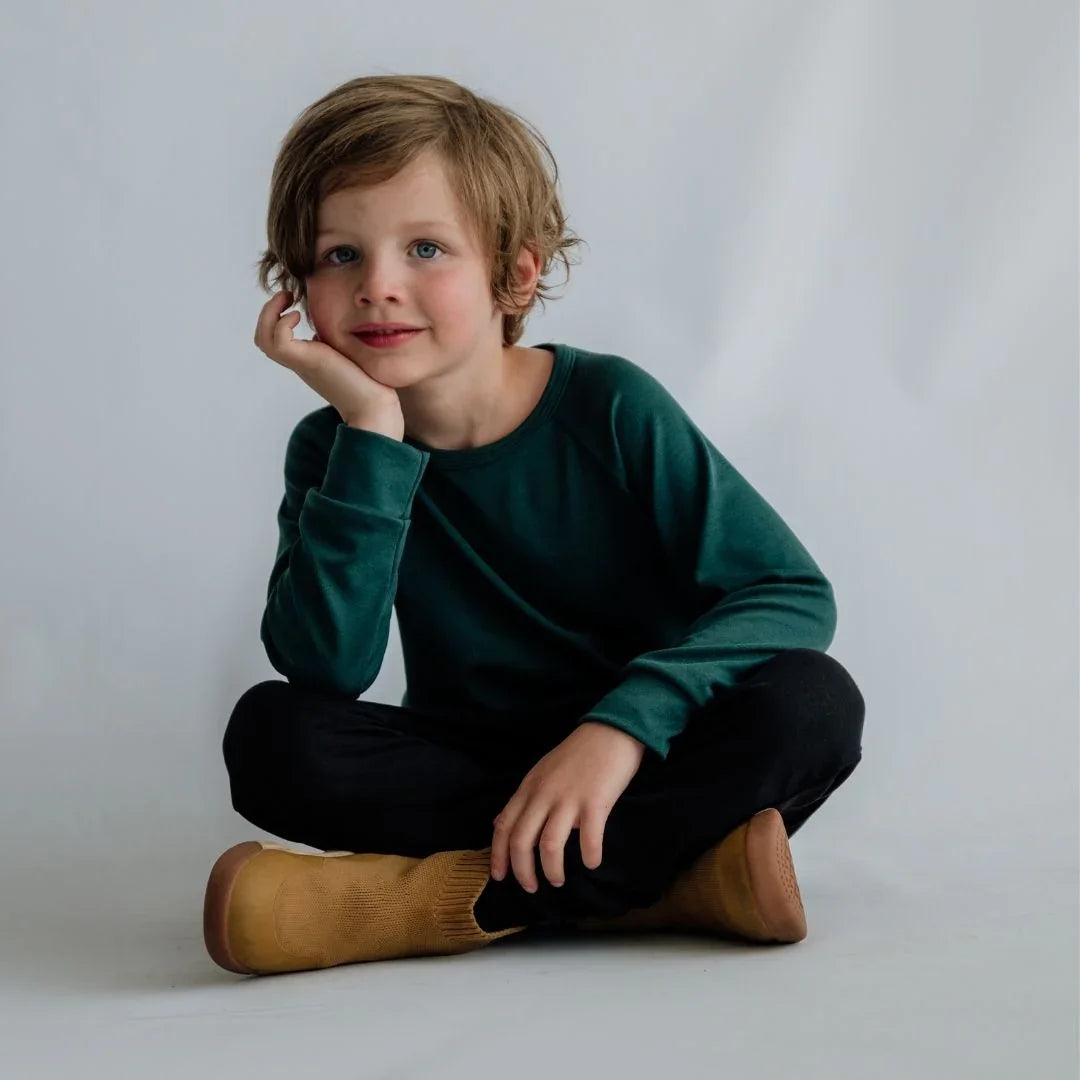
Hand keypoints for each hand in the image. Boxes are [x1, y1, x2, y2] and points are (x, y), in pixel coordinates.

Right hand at [255, 290, 404, 434]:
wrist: (373, 405)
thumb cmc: (366, 381)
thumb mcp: (342, 354)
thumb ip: (328, 345)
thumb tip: (318, 335)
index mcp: (305, 360)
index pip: (274, 339)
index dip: (276, 318)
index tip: (293, 302)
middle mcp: (299, 362)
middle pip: (262, 338)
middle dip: (267, 312)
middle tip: (286, 296)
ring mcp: (301, 363)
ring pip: (264, 340)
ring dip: (269, 314)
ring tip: (288, 300)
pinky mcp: (308, 362)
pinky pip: (279, 342)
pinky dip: (282, 324)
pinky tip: (298, 316)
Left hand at [489, 722, 645, 891]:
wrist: (610, 731)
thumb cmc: (577, 754)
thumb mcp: (540, 773)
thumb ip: (522, 799)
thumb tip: (498, 823)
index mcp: (529, 788)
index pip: (504, 826)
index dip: (498, 855)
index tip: (499, 877)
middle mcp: (544, 794)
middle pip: (521, 841)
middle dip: (523, 871)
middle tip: (531, 888)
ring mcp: (569, 798)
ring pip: (549, 845)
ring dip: (552, 870)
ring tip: (557, 880)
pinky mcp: (595, 802)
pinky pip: (588, 838)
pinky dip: (589, 856)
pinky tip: (592, 863)